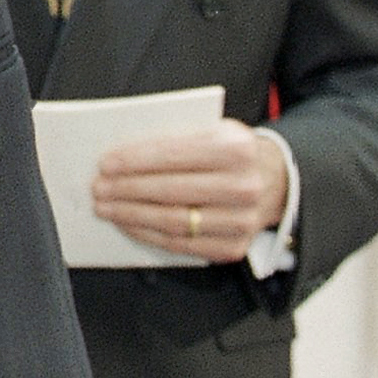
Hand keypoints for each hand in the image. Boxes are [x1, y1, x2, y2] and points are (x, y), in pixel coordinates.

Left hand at [91, 117, 289, 264]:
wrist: (279, 181)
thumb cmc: (231, 152)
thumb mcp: (213, 130)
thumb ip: (175, 137)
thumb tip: (120, 152)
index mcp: (235, 148)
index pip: (175, 155)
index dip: (135, 161)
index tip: (105, 164)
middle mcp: (244, 186)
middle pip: (172, 191)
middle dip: (127, 190)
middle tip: (98, 188)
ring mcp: (242, 221)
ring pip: (175, 221)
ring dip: (132, 215)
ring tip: (105, 207)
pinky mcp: (235, 247)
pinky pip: (183, 245)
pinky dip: (149, 235)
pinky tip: (128, 224)